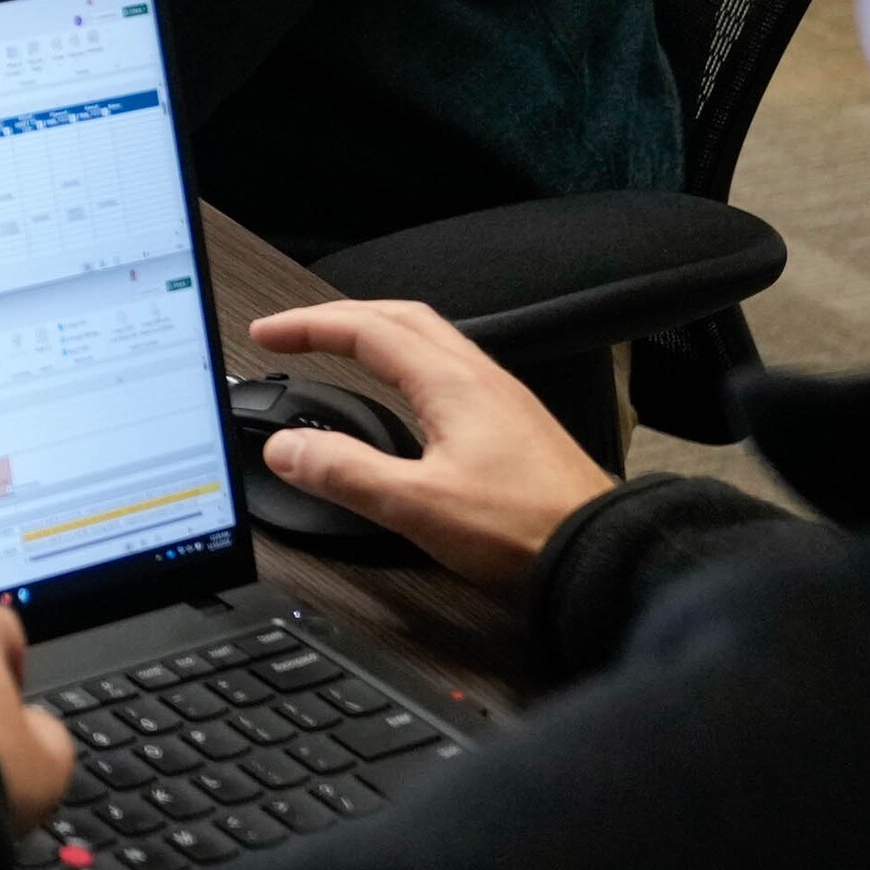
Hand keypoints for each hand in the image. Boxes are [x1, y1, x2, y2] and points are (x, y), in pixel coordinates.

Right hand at [244, 301, 617, 593]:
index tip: (268, 333)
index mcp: (451, 384)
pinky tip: (404, 397)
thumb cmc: (525, 529)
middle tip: (297, 331)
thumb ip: (346, 473)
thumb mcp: (418, 505)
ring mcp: (501, 398)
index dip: (308, 326)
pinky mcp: (513, 424)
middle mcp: (479, 378)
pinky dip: (407, 362)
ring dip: (377, 333)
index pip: (365, 330)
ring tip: (340, 349)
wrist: (601, 552)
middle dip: (340, 317)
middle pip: (400, 317)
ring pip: (429, 339)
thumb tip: (287, 449)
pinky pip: (449, 368)